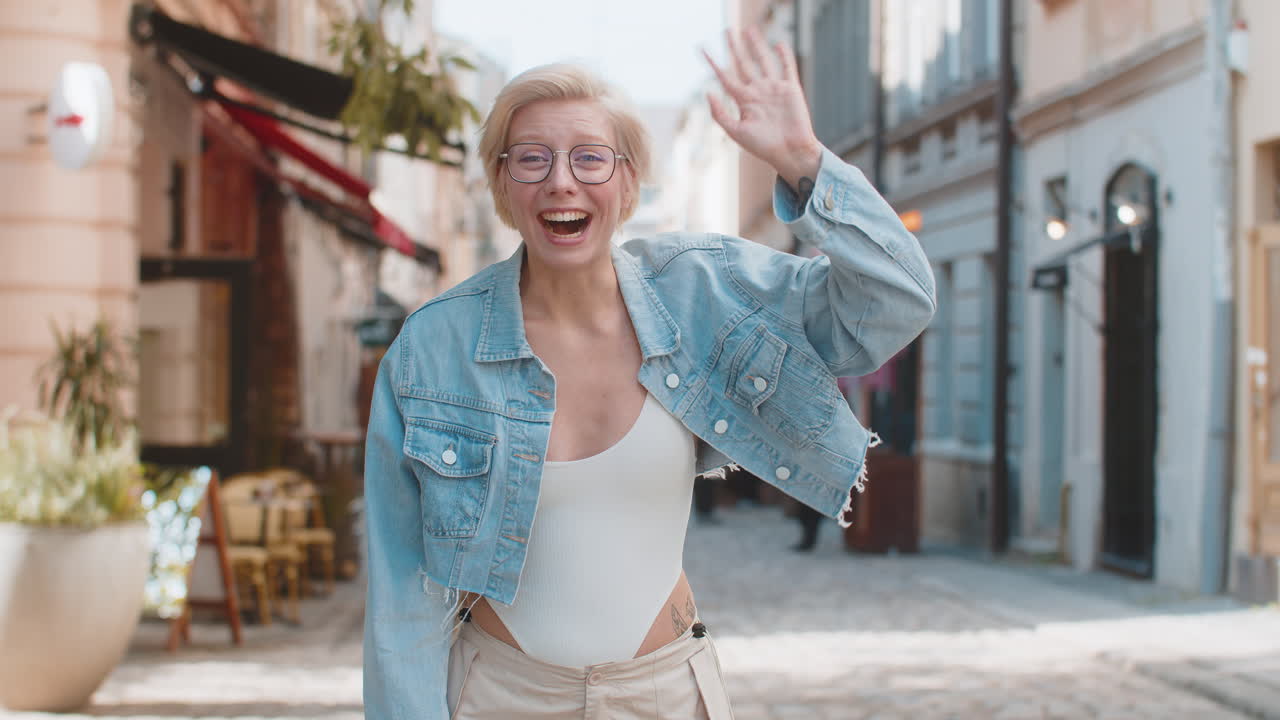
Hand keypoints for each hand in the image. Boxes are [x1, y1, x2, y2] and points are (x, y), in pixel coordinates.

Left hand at [703, 27, 822, 191]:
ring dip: (757, 46)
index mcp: (744, 101)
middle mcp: (758, 92)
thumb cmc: (762, 147)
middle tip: (728, 31)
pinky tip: (779, 43)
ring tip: (750, 30)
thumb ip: (720, 114)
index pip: (725, 77)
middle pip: (743, 64)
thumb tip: (708, 93)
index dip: (713, 64)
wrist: (789, 152)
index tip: (703, 50)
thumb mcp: (736, 132)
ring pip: (763, 61)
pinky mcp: (791, 89)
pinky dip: (784, 55)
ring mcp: (774, 89)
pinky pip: (787, 67)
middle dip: (735, 48)